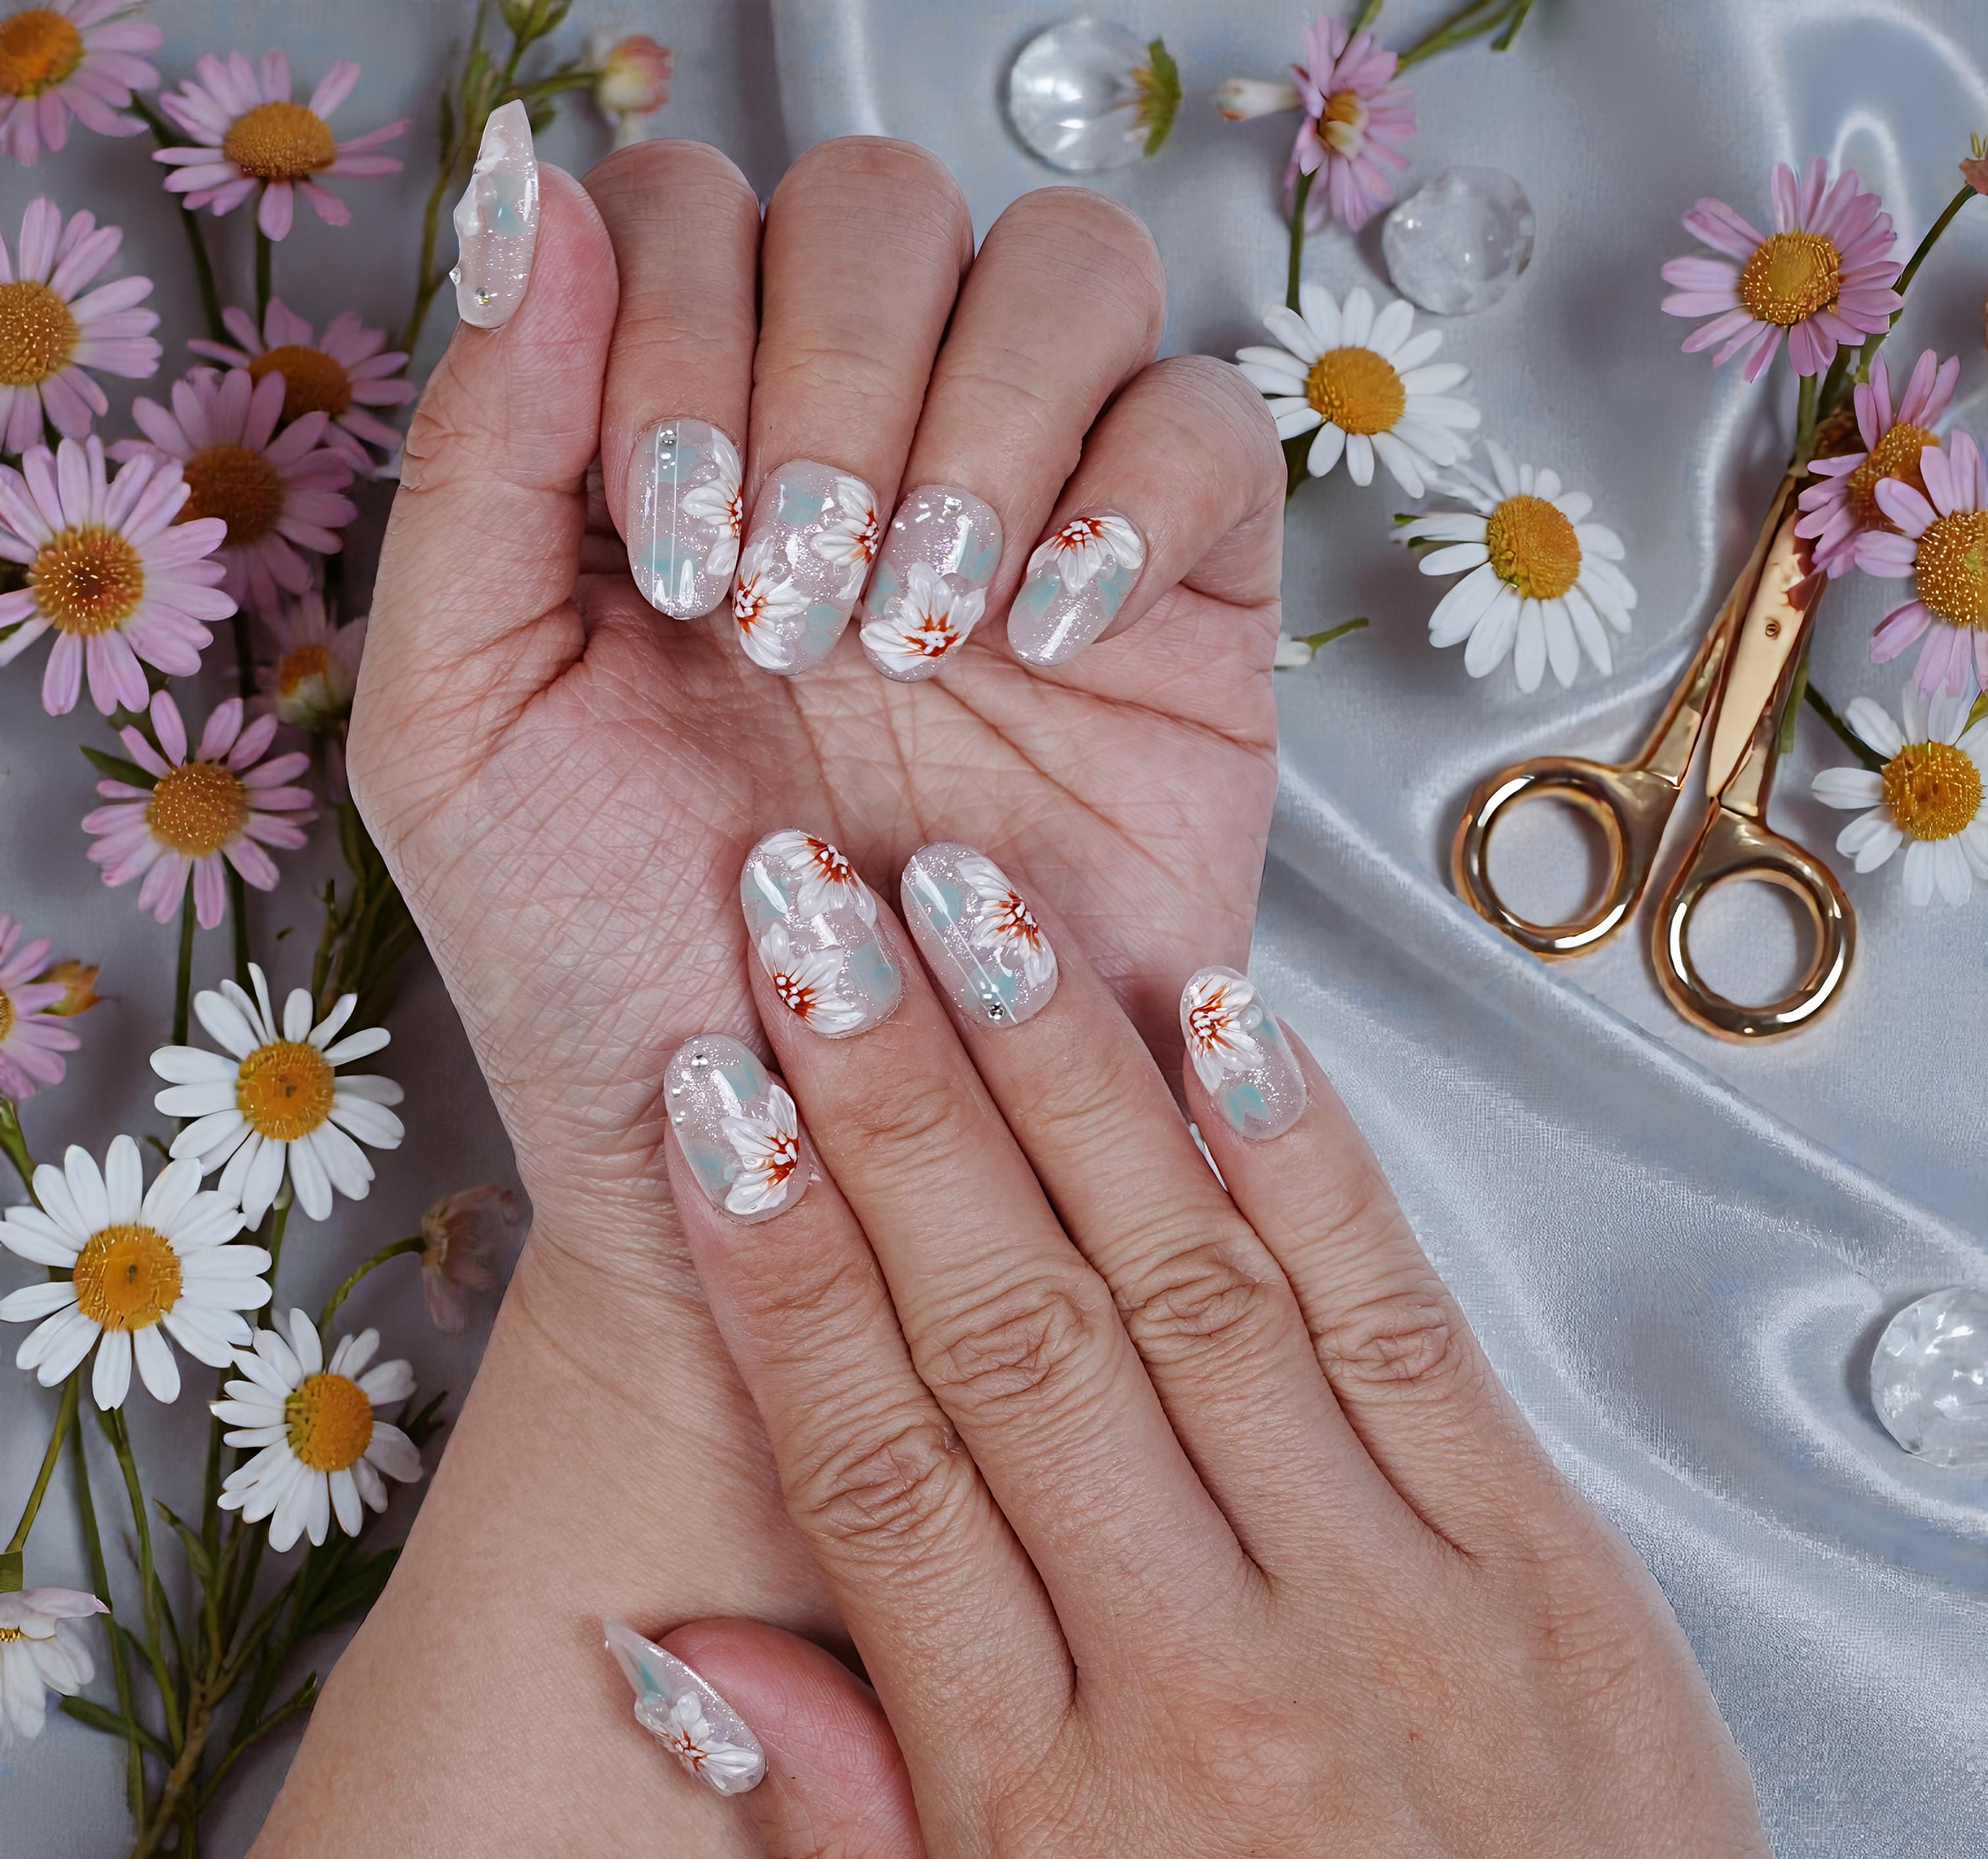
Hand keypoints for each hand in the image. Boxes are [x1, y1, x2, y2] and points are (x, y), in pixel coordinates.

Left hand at [350, 137, 1282, 1289]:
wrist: (794, 1173)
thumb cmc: (607, 975)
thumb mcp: (461, 727)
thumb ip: (474, 459)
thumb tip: (536, 194)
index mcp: (671, 450)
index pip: (691, 208)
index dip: (676, 329)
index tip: (665, 560)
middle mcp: (854, 451)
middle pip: (884, 203)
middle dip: (825, 385)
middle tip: (788, 614)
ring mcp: (1029, 517)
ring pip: (1068, 269)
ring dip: (978, 426)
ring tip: (913, 637)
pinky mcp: (1179, 611)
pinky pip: (1215, 431)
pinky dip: (1134, 500)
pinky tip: (1041, 646)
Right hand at [628, 839, 1817, 1858]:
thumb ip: (851, 1835)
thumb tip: (680, 1661)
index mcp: (1050, 1812)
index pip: (876, 1467)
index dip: (780, 1267)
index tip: (716, 1111)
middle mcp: (1211, 1677)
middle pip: (1016, 1333)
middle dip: (899, 1105)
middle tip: (813, 929)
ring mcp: (1392, 1598)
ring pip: (1192, 1286)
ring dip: (1067, 1079)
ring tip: (973, 915)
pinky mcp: (1544, 1558)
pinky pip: (1399, 1320)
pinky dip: (1304, 1158)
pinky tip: (1220, 1025)